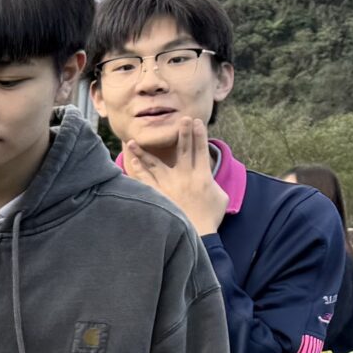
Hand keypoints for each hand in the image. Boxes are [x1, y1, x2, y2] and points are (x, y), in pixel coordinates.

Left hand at [119, 118, 226, 240]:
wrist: (198, 234)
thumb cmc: (210, 217)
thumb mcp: (221, 197)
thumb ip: (214, 183)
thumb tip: (210, 178)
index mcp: (202, 176)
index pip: (201, 151)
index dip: (200, 135)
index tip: (197, 121)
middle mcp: (185, 177)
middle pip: (183, 151)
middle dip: (183, 133)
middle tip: (181, 119)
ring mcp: (170, 186)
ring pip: (156, 164)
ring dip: (144, 151)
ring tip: (134, 140)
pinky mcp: (159, 195)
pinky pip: (146, 180)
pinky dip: (139, 170)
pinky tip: (132, 161)